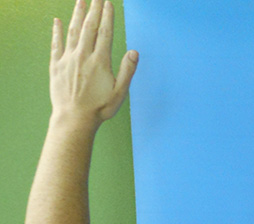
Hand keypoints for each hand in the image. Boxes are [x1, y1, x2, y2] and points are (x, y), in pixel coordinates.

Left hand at [50, 0, 137, 128]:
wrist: (74, 118)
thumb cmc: (100, 108)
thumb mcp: (120, 92)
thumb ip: (127, 71)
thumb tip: (134, 52)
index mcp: (100, 62)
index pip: (104, 33)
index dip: (107, 17)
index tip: (108, 3)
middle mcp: (83, 56)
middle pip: (89, 27)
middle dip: (93, 10)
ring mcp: (68, 59)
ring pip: (73, 31)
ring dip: (77, 15)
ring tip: (80, 1)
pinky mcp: (56, 66)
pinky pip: (56, 44)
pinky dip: (57, 31)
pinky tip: (57, 21)